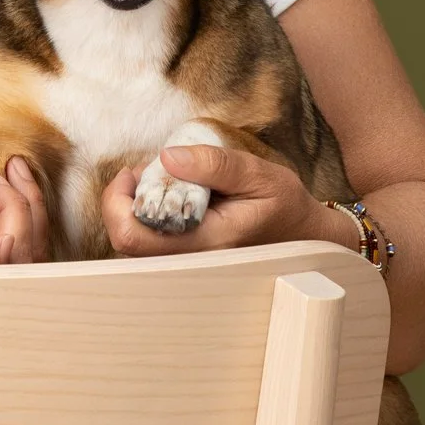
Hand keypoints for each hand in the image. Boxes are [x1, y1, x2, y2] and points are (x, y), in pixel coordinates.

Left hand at [101, 143, 336, 256]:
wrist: (306, 238)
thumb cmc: (285, 207)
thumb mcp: (258, 175)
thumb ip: (214, 165)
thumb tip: (167, 158)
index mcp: (205, 243)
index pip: (133, 236)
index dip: (118, 200)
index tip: (136, 171)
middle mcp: (189, 263)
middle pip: (125, 242)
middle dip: (124, 200)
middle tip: (149, 173)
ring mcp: (187, 267)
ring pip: (134, 244)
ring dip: (137, 207)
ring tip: (166, 183)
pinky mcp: (187, 262)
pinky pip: (150, 244)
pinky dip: (149, 217)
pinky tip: (172, 199)